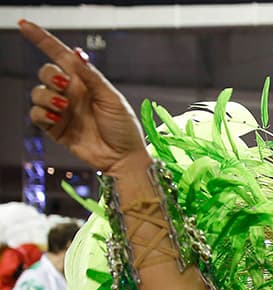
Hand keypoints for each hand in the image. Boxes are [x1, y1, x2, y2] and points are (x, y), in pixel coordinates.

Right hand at [18, 20, 147, 174]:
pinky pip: (37, 114)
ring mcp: (62, 111)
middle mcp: (70, 94)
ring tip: (64, 106)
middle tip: (64, 85)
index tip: (25, 26)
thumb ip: (91, 77)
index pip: (60, 56)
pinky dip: (42, 113)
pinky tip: (56, 118)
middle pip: (45, 73)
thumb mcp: (112, 98)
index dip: (42, 40)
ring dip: (46, 96)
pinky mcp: (55, 128)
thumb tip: (76, 54)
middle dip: (49, 75)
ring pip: (37, 93)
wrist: (124, 157)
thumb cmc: (124, 128)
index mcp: (85, 82)